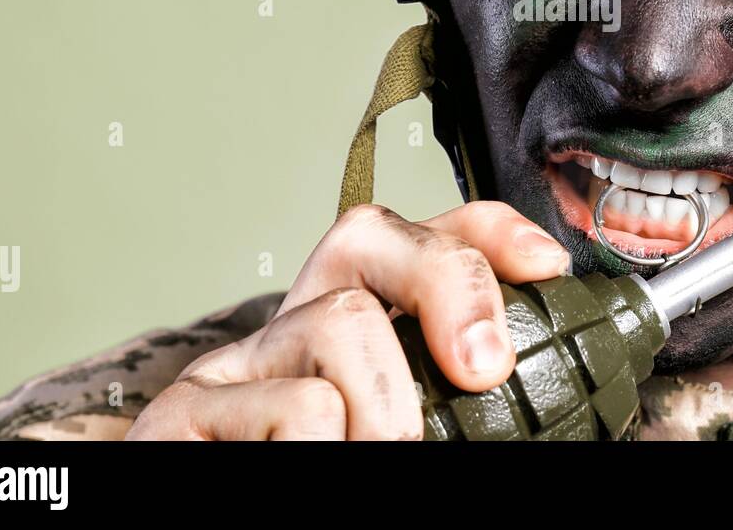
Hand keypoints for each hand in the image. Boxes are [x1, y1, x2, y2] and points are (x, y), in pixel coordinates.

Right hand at [125, 201, 570, 439]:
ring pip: (341, 321)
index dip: (491, 232)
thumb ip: (460, 400)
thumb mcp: (409, 429)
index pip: (424, 235)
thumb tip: (516, 368)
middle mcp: (296, 325)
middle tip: (485, 371)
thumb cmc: (330, 465)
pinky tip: (301, 466)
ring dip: (388, 413)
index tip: (548, 271)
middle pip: (368, 234)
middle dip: (449, 282)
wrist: (230, 527)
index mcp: (362, 329)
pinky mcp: (183, 409)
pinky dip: (325, 451)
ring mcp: (239, 364)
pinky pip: (294, 405)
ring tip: (380, 459)